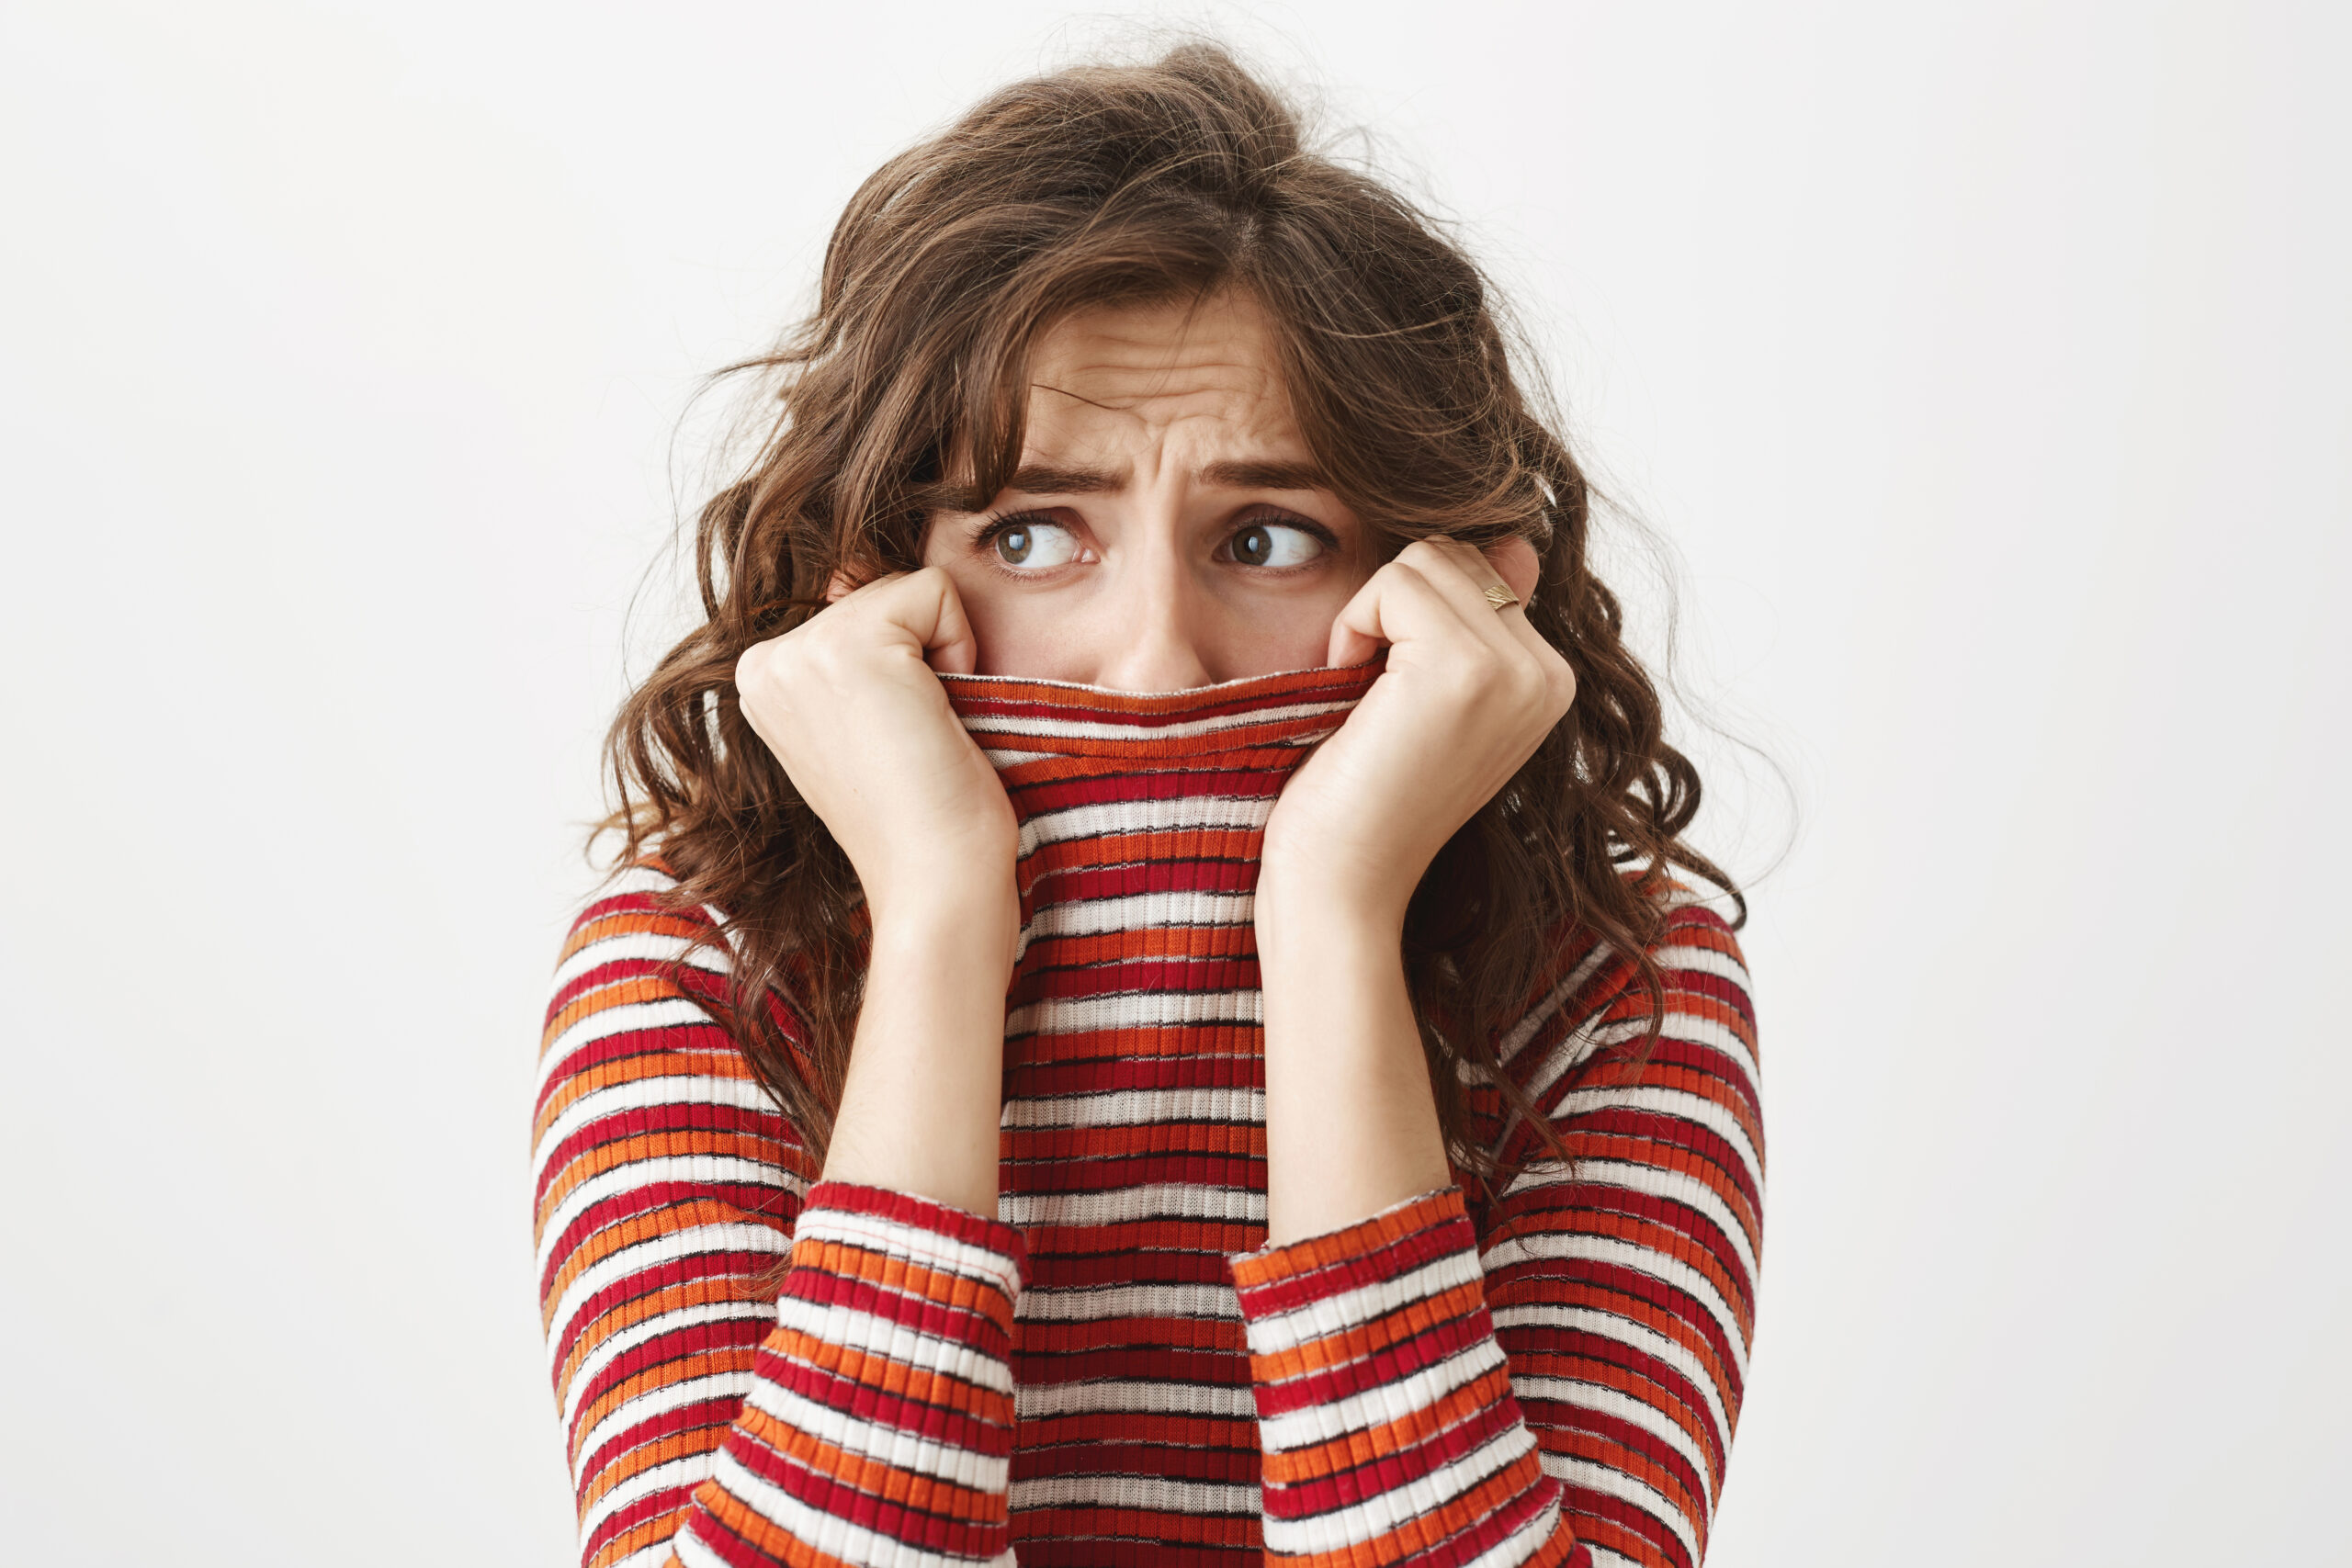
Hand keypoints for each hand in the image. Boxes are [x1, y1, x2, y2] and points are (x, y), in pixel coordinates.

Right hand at [732, 567, 1018, 933]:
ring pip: (907, 590)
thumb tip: (853, 569)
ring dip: (940, 655)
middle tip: (911, 740)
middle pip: (880, 591)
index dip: (903, 666)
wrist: (934, 880)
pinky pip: (936, 589)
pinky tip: (936, 718)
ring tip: (921, 732)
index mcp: (763, 683)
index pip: (857, 608)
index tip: (892, 741)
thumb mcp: (870, 721)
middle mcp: (764, 662)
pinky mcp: (851, 644)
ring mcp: (799, 651)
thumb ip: (855, 654)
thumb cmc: (922, 814)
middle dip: (920, 655)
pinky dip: (960, 648)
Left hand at [1259, 535, 1571, 925]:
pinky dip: (1352, 626)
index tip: (1395, 699)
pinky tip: (1352, 693)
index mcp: (1548, 681)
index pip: (1477, 570)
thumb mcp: (1428, 697)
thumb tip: (1513, 537)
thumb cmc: (1362, 796)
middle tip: (1374, 699)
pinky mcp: (1465, 668)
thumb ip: (1473, 618)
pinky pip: (1393, 581)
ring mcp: (1516, 671)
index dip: (1410, 618)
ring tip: (1368, 698)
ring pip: (1424, 559)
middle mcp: (1549, 675)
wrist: (1342, 883)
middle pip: (1453, 553)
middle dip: (1391, 609)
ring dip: (1370, 616)